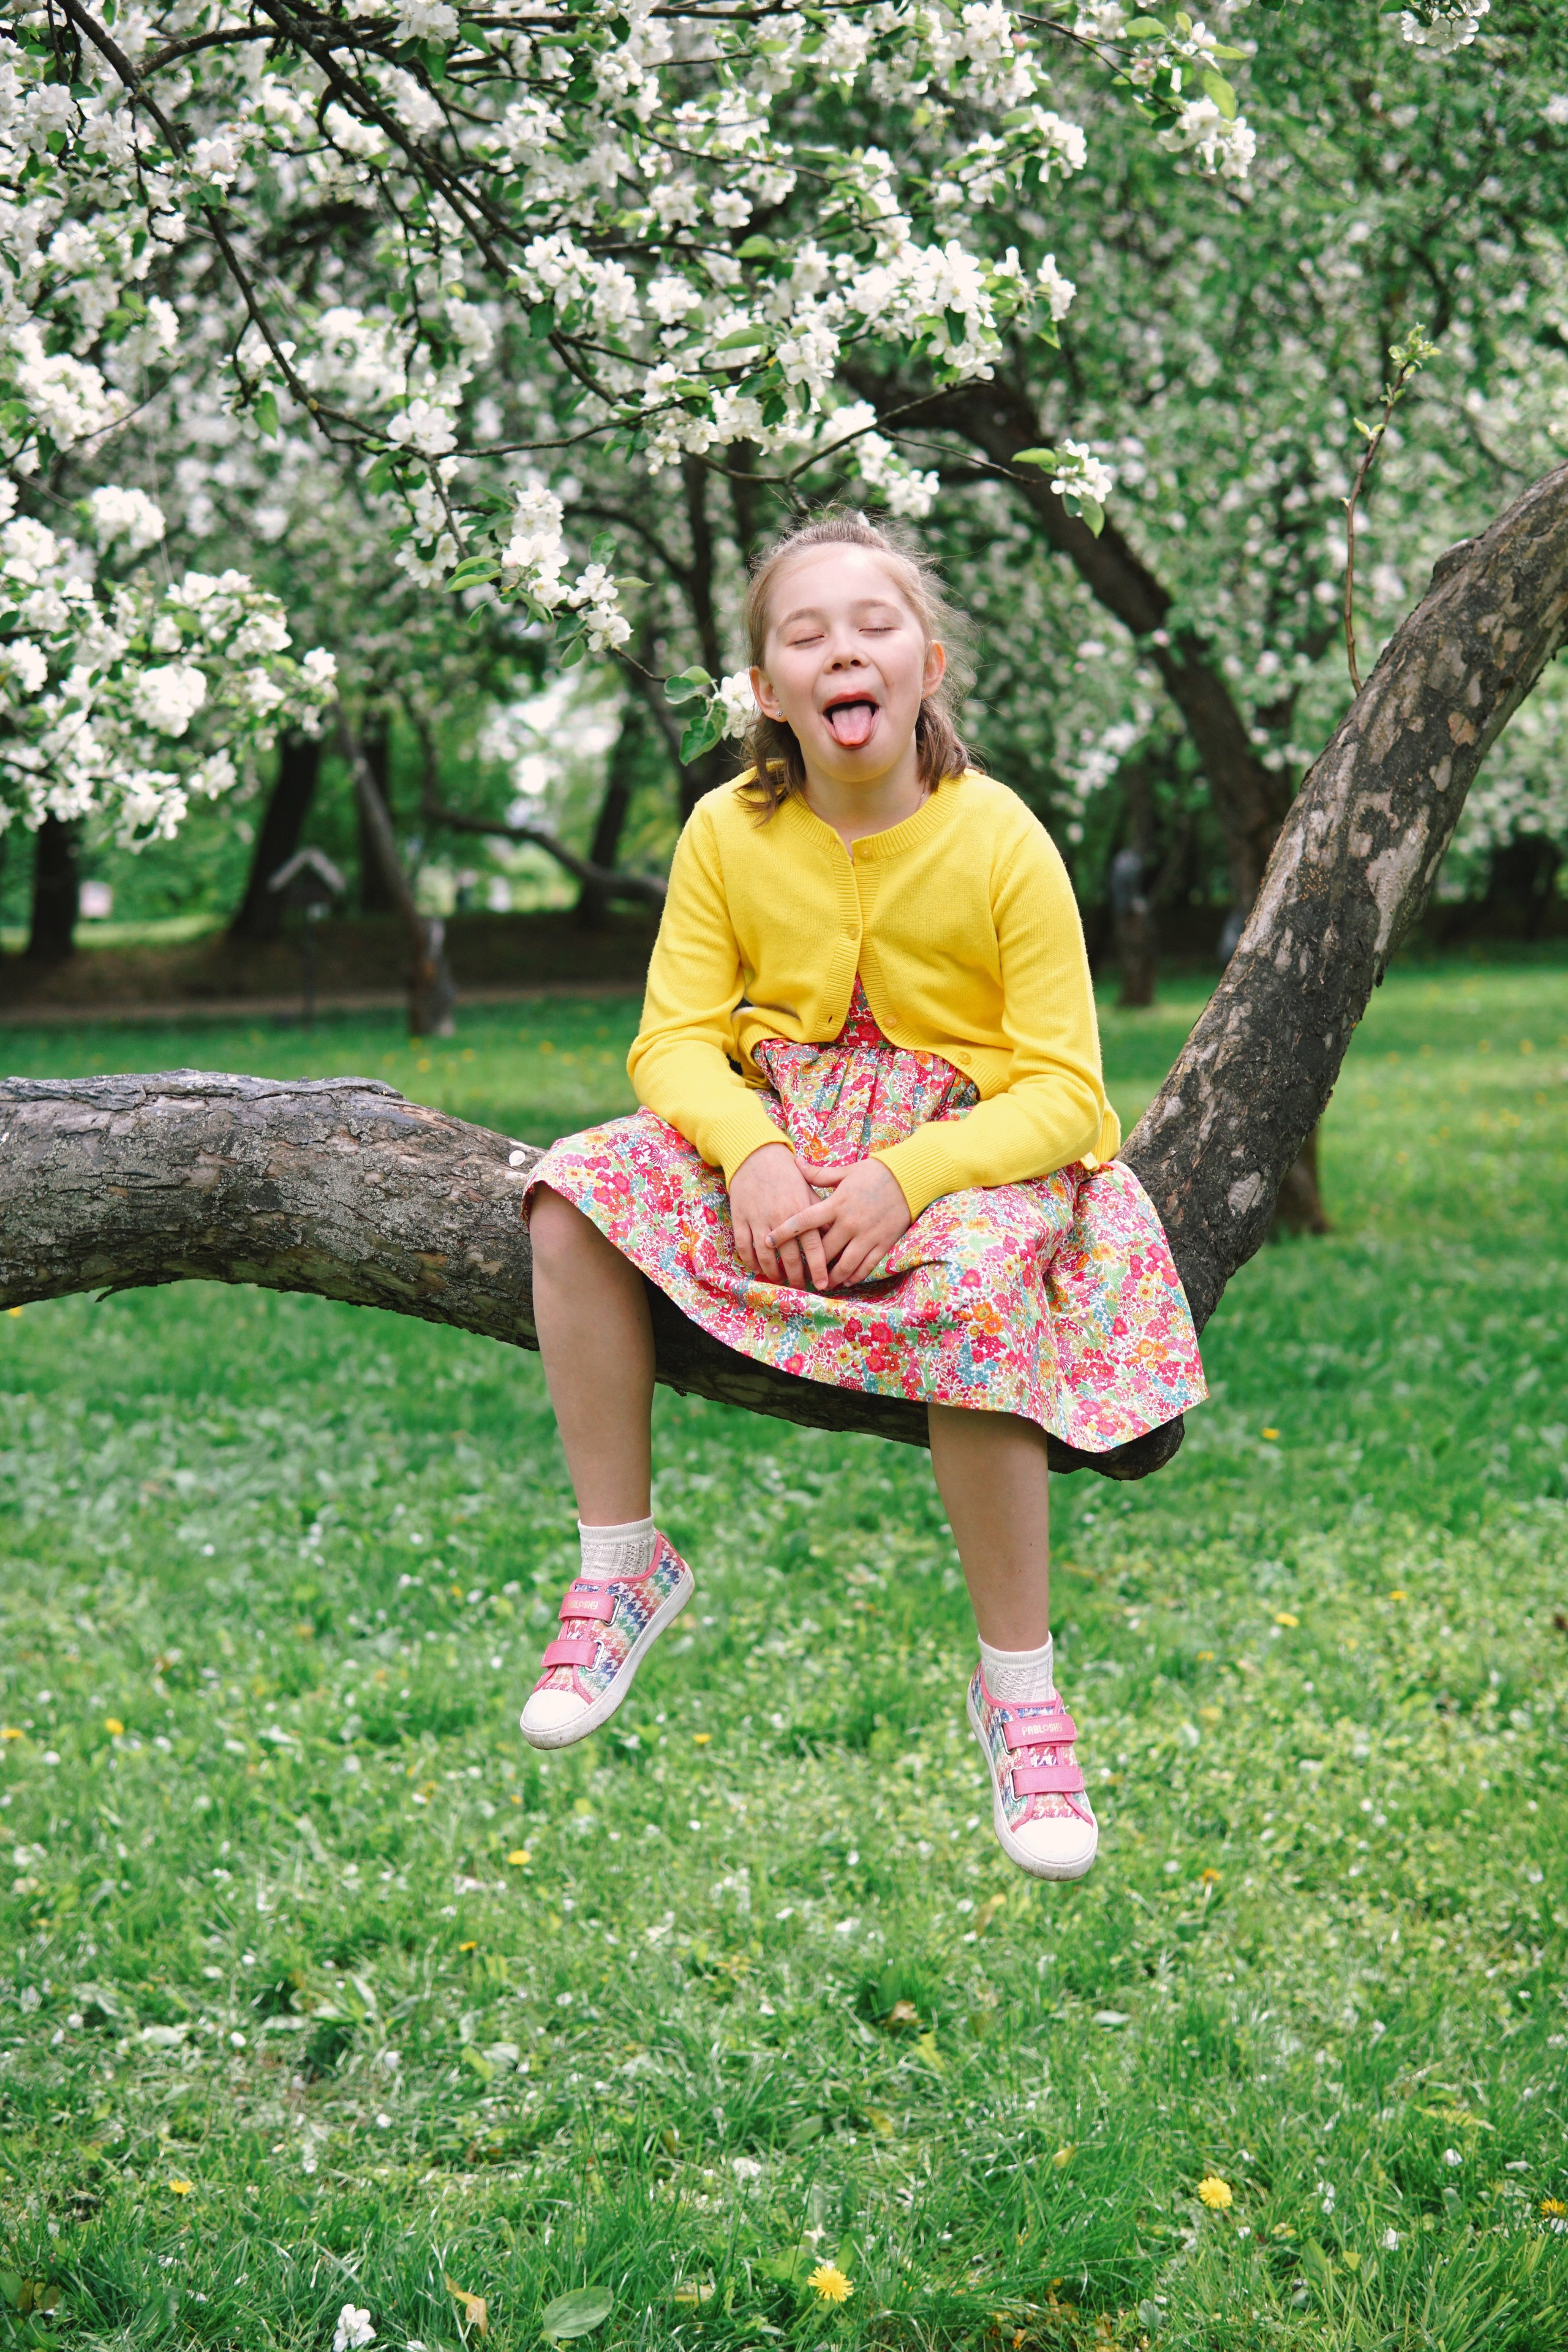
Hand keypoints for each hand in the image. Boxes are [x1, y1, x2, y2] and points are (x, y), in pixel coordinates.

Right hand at [728, 1142, 831, 1289]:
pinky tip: (758, 1268)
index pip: (814, 1247)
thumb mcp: (809, 1190)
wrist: (756, 1155)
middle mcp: (781, 1218)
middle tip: (801, 1287)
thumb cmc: (787, 1174)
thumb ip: (821, 1214)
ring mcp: (758, 1219)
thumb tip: (835, 1237)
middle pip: (790, 1257)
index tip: (823, 1284)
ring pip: (766, 1256)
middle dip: (797, 1277)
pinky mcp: (740, 1218)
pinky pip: (744, 1247)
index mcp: (801, 1211)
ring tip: (780, 1280)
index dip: (819, 1269)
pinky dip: (751, 1261)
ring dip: (774, 1273)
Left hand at [768, 1154, 911, 1288]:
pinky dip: (854, 1276)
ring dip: (831, 1277)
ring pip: (844, 1265)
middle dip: (810, 1264)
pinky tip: (846, 1280)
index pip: (805, 1220)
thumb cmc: (876, 1173)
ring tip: (822, 1283)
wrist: (910, 1178)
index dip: (784, 1232)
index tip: (768, 1241)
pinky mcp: (883, 1243)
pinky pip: (866, 1266)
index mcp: (837, 1203)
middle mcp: (850, 1222)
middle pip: (823, 1250)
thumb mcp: (846, 1171)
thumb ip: (820, 1174)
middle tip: (797, 1272)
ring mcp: (868, 1235)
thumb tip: (796, 1163)